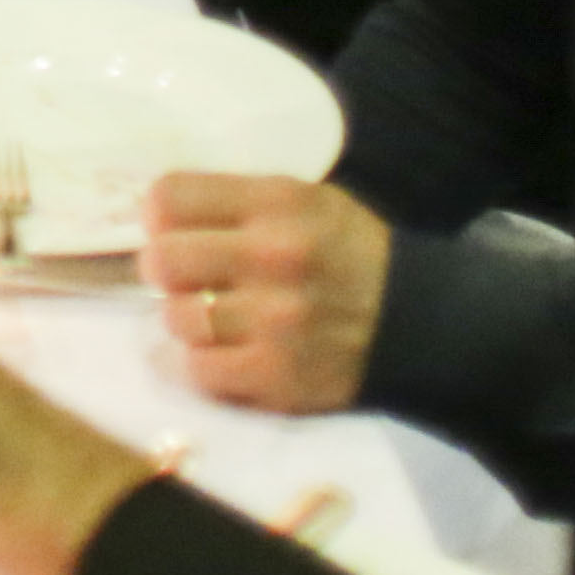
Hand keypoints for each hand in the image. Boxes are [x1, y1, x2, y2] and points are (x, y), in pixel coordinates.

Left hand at [140, 173, 392, 413]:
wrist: (418, 322)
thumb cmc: (349, 253)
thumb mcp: (306, 200)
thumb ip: (237, 203)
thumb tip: (155, 214)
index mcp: (277, 203)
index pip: (169, 197)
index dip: (159, 216)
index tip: (171, 229)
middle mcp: (272, 256)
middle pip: (162, 260)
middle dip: (163, 270)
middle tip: (183, 279)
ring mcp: (274, 321)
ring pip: (177, 319)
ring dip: (187, 320)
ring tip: (213, 318)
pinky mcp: (276, 377)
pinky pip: (199, 371)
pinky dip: (200, 365)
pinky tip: (220, 353)